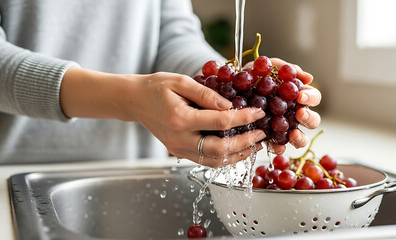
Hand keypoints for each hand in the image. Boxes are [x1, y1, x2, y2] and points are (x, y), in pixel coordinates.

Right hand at [60, 69, 266, 167]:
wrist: (134, 101)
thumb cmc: (155, 88)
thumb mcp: (180, 82)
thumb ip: (206, 94)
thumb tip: (230, 105)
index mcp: (181, 119)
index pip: (221, 122)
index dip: (244, 117)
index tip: (259, 112)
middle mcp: (180, 139)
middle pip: (221, 149)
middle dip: (245, 143)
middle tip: (261, 135)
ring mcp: (179, 149)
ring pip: (215, 160)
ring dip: (238, 155)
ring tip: (254, 145)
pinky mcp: (179, 152)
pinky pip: (206, 160)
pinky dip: (224, 158)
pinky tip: (237, 150)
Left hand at [243, 58, 321, 153]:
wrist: (230, 86)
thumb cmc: (253, 75)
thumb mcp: (268, 67)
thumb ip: (286, 69)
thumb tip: (308, 78)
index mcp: (297, 96)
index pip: (313, 97)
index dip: (311, 97)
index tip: (300, 96)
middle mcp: (293, 113)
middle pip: (312, 120)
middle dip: (309, 118)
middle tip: (300, 114)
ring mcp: (282, 127)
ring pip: (301, 137)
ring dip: (300, 137)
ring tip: (293, 134)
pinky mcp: (269, 137)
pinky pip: (279, 146)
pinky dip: (279, 147)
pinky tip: (274, 145)